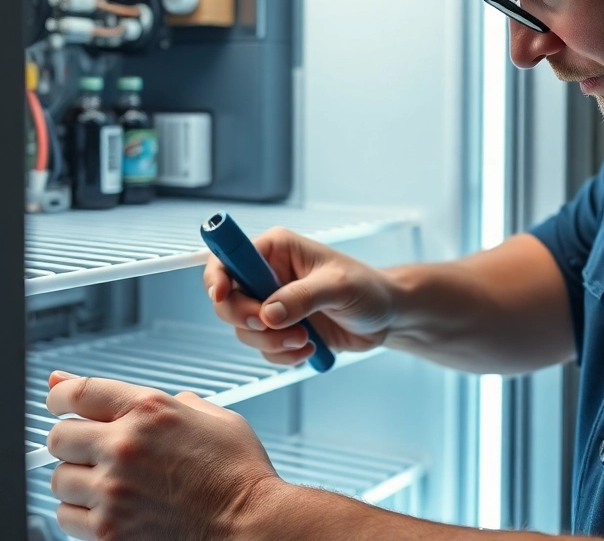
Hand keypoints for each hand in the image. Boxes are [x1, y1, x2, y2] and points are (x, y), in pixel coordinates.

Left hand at [45, 371, 282, 540]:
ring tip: (105, 486)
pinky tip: (108, 511)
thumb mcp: (212, 417)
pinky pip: (66, 519)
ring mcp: (113, 492)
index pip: (77, 393)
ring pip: (58, 481)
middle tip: (90, 452)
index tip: (57, 401)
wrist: (252, 526)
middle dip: (71, 443)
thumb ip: (163, 400)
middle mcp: (124, 446)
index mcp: (149, 410)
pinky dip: (81, 516)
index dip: (59, 395)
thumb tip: (119, 396)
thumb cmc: (239, 473)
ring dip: (76, 482)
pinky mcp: (109, 532)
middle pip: (57, 438)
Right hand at [203, 227, 397, 364]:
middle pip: (227, 300)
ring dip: (271, 342)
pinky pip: (263, 348)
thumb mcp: (338, 286)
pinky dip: (282, 355)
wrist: (386, 316)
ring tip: (305, 340)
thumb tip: (268, 314)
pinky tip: (309, 348)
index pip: (228, 258)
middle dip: (248, 320)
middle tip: (274, 327)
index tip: (221, 295)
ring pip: (244, 330)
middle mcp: (267, 275)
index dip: (217, 276)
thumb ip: (301, 297)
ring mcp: (271, 304)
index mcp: (275, 249)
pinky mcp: (280, 329)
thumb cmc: (368, 287)